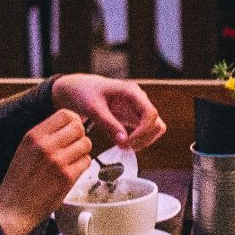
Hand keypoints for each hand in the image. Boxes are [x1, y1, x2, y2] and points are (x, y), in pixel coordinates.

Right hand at [0, 109, 91, 234]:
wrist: (12, 208)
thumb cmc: (19, 180)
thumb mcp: (25, 149)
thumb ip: (45, 135)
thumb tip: (70, 124)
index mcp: (33, 135)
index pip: (65, 114)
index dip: (73, 121)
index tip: (72, 130)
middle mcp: (46, 145)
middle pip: (79, 128)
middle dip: (79, 136)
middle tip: (74, 146)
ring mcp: (58, 161)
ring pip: (86, 144)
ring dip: (82, 151)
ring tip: (71, 160)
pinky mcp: (67, 177)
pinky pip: (86, 162)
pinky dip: (82, 166)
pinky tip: (70, 172)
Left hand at [52, 74, 166, 149]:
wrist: (77, 89)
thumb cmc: (84, 93)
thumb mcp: (93, 109)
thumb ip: (109, 125)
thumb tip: (125, 142)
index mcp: (131, 92)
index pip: (150, 114)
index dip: (143, 132)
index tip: (127, 142)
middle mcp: (138, 100)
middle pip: (156, 124)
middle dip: (144, 139)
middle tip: (124, 146)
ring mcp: (137, 108)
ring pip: (153, 129)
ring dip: (142, 141)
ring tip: (122, 145)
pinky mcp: (132, 117)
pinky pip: (143, 131)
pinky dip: (136, 140)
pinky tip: (121, 142)